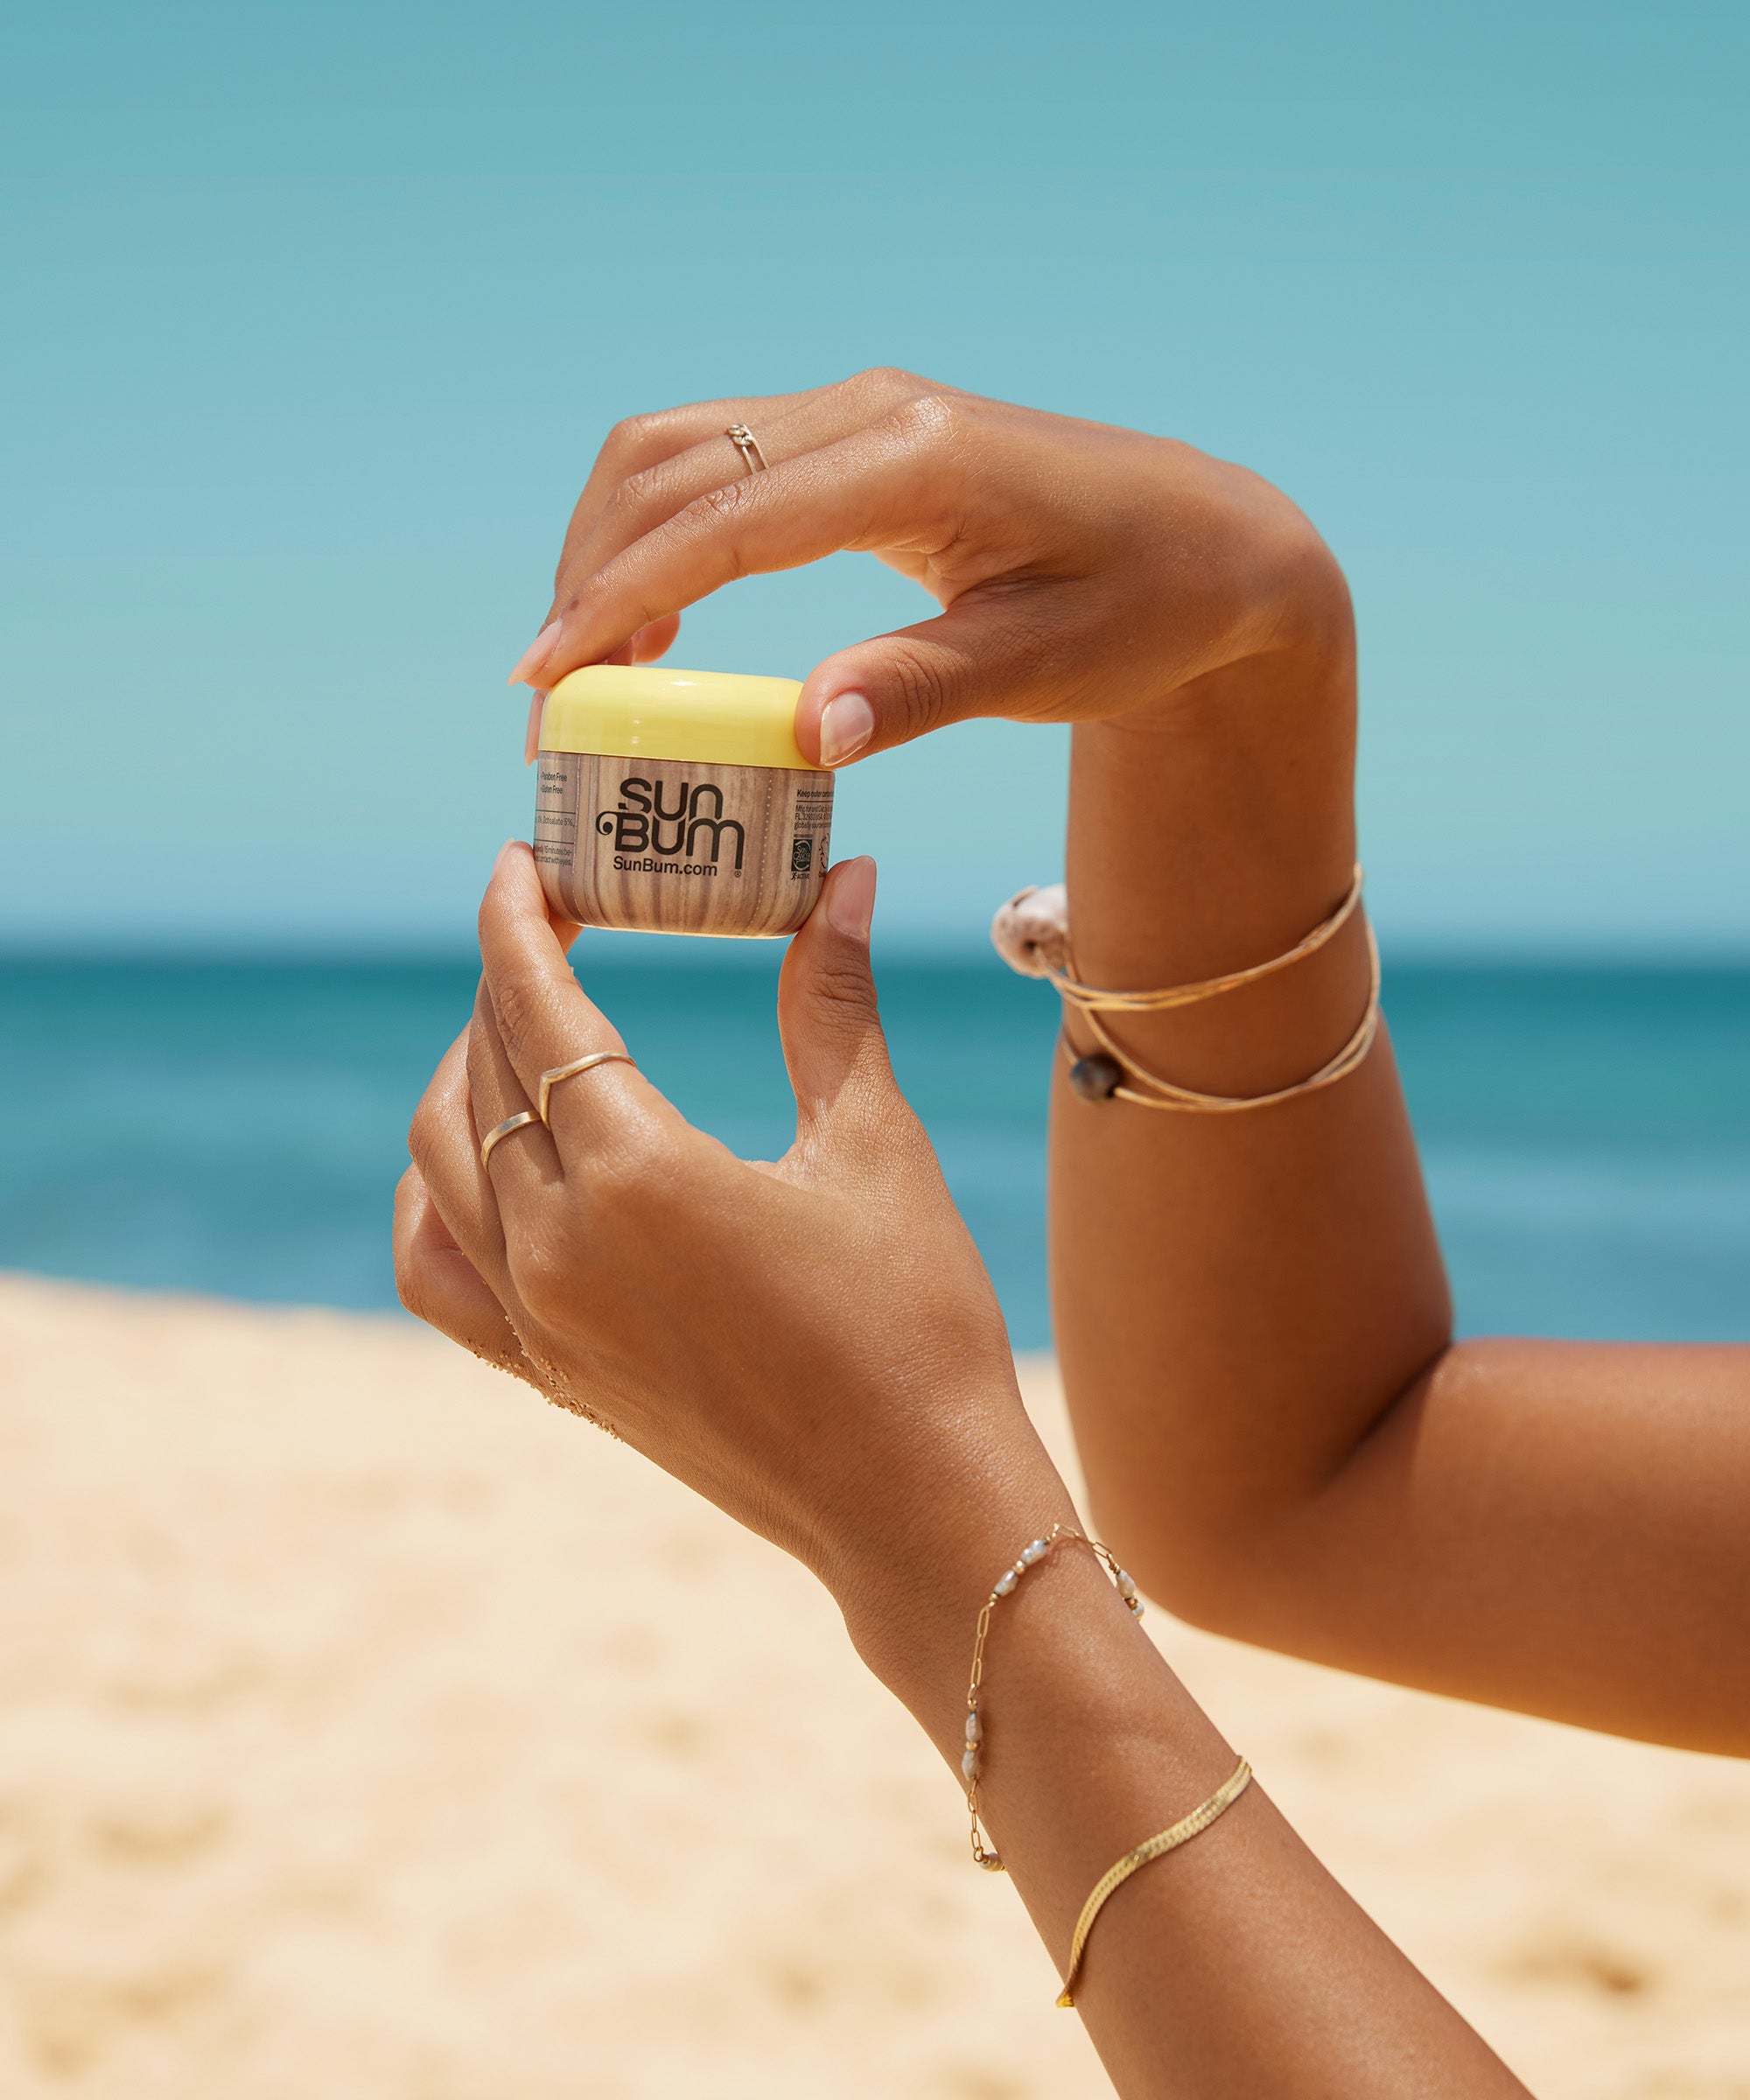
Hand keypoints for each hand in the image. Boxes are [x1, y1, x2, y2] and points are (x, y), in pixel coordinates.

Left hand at [393, 845, 1073, 1682]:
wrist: (911, 1502)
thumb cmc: (914, 1321)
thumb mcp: (875, 1144)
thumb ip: (833, 1003)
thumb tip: (844, 879)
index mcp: (638, 1176)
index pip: (537, 1009)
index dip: (520, 922)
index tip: (522, 861)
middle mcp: (560, 1246)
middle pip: (485, 1069)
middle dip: (509, 979)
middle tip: (557, 925)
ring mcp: (541, 1320)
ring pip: (441, 1158)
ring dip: (466, 1072)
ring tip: (524, 1026)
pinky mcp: (548, 1374)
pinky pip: (436, 1270)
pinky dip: (431, 1197)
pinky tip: (473, 1162)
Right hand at [505, 369, 1347, 767]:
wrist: (1213, 547)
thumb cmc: (1147, 609)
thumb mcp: (1048, 665)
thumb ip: (923, 690)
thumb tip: (802, 735)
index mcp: (916, 459)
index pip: (726, 518)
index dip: (621, 595)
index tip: (548, 678)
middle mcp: (873, 413)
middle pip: (670, 462)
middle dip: (588, 572)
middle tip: (548, 696)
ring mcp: (861, 416)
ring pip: (681, 452)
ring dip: (613, 548)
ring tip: (587, 667)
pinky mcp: (859, 442)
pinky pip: (724, 470)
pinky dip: (664, 537)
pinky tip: (655, 627)